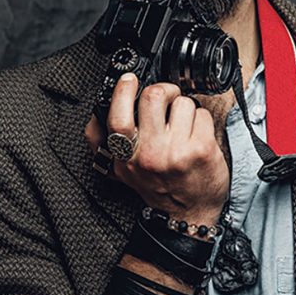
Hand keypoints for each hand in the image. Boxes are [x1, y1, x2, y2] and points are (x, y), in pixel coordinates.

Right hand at [85, 73, 229, 225]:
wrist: (188, 215)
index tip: (129, 79)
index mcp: (126, 157)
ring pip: (182, 102)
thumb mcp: (123, 170)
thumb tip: (94, 113)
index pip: (118, 117)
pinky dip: (201, 120)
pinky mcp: (202, 150)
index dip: (122, 91)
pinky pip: (201, 115)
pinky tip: (197, 135)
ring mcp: (177, 151)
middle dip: (164, 90)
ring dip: (185, 108)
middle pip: (153, 96)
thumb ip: (104, 142)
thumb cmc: (159, 188)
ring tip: (183, 125)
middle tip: (168, 97)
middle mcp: (150, 154)